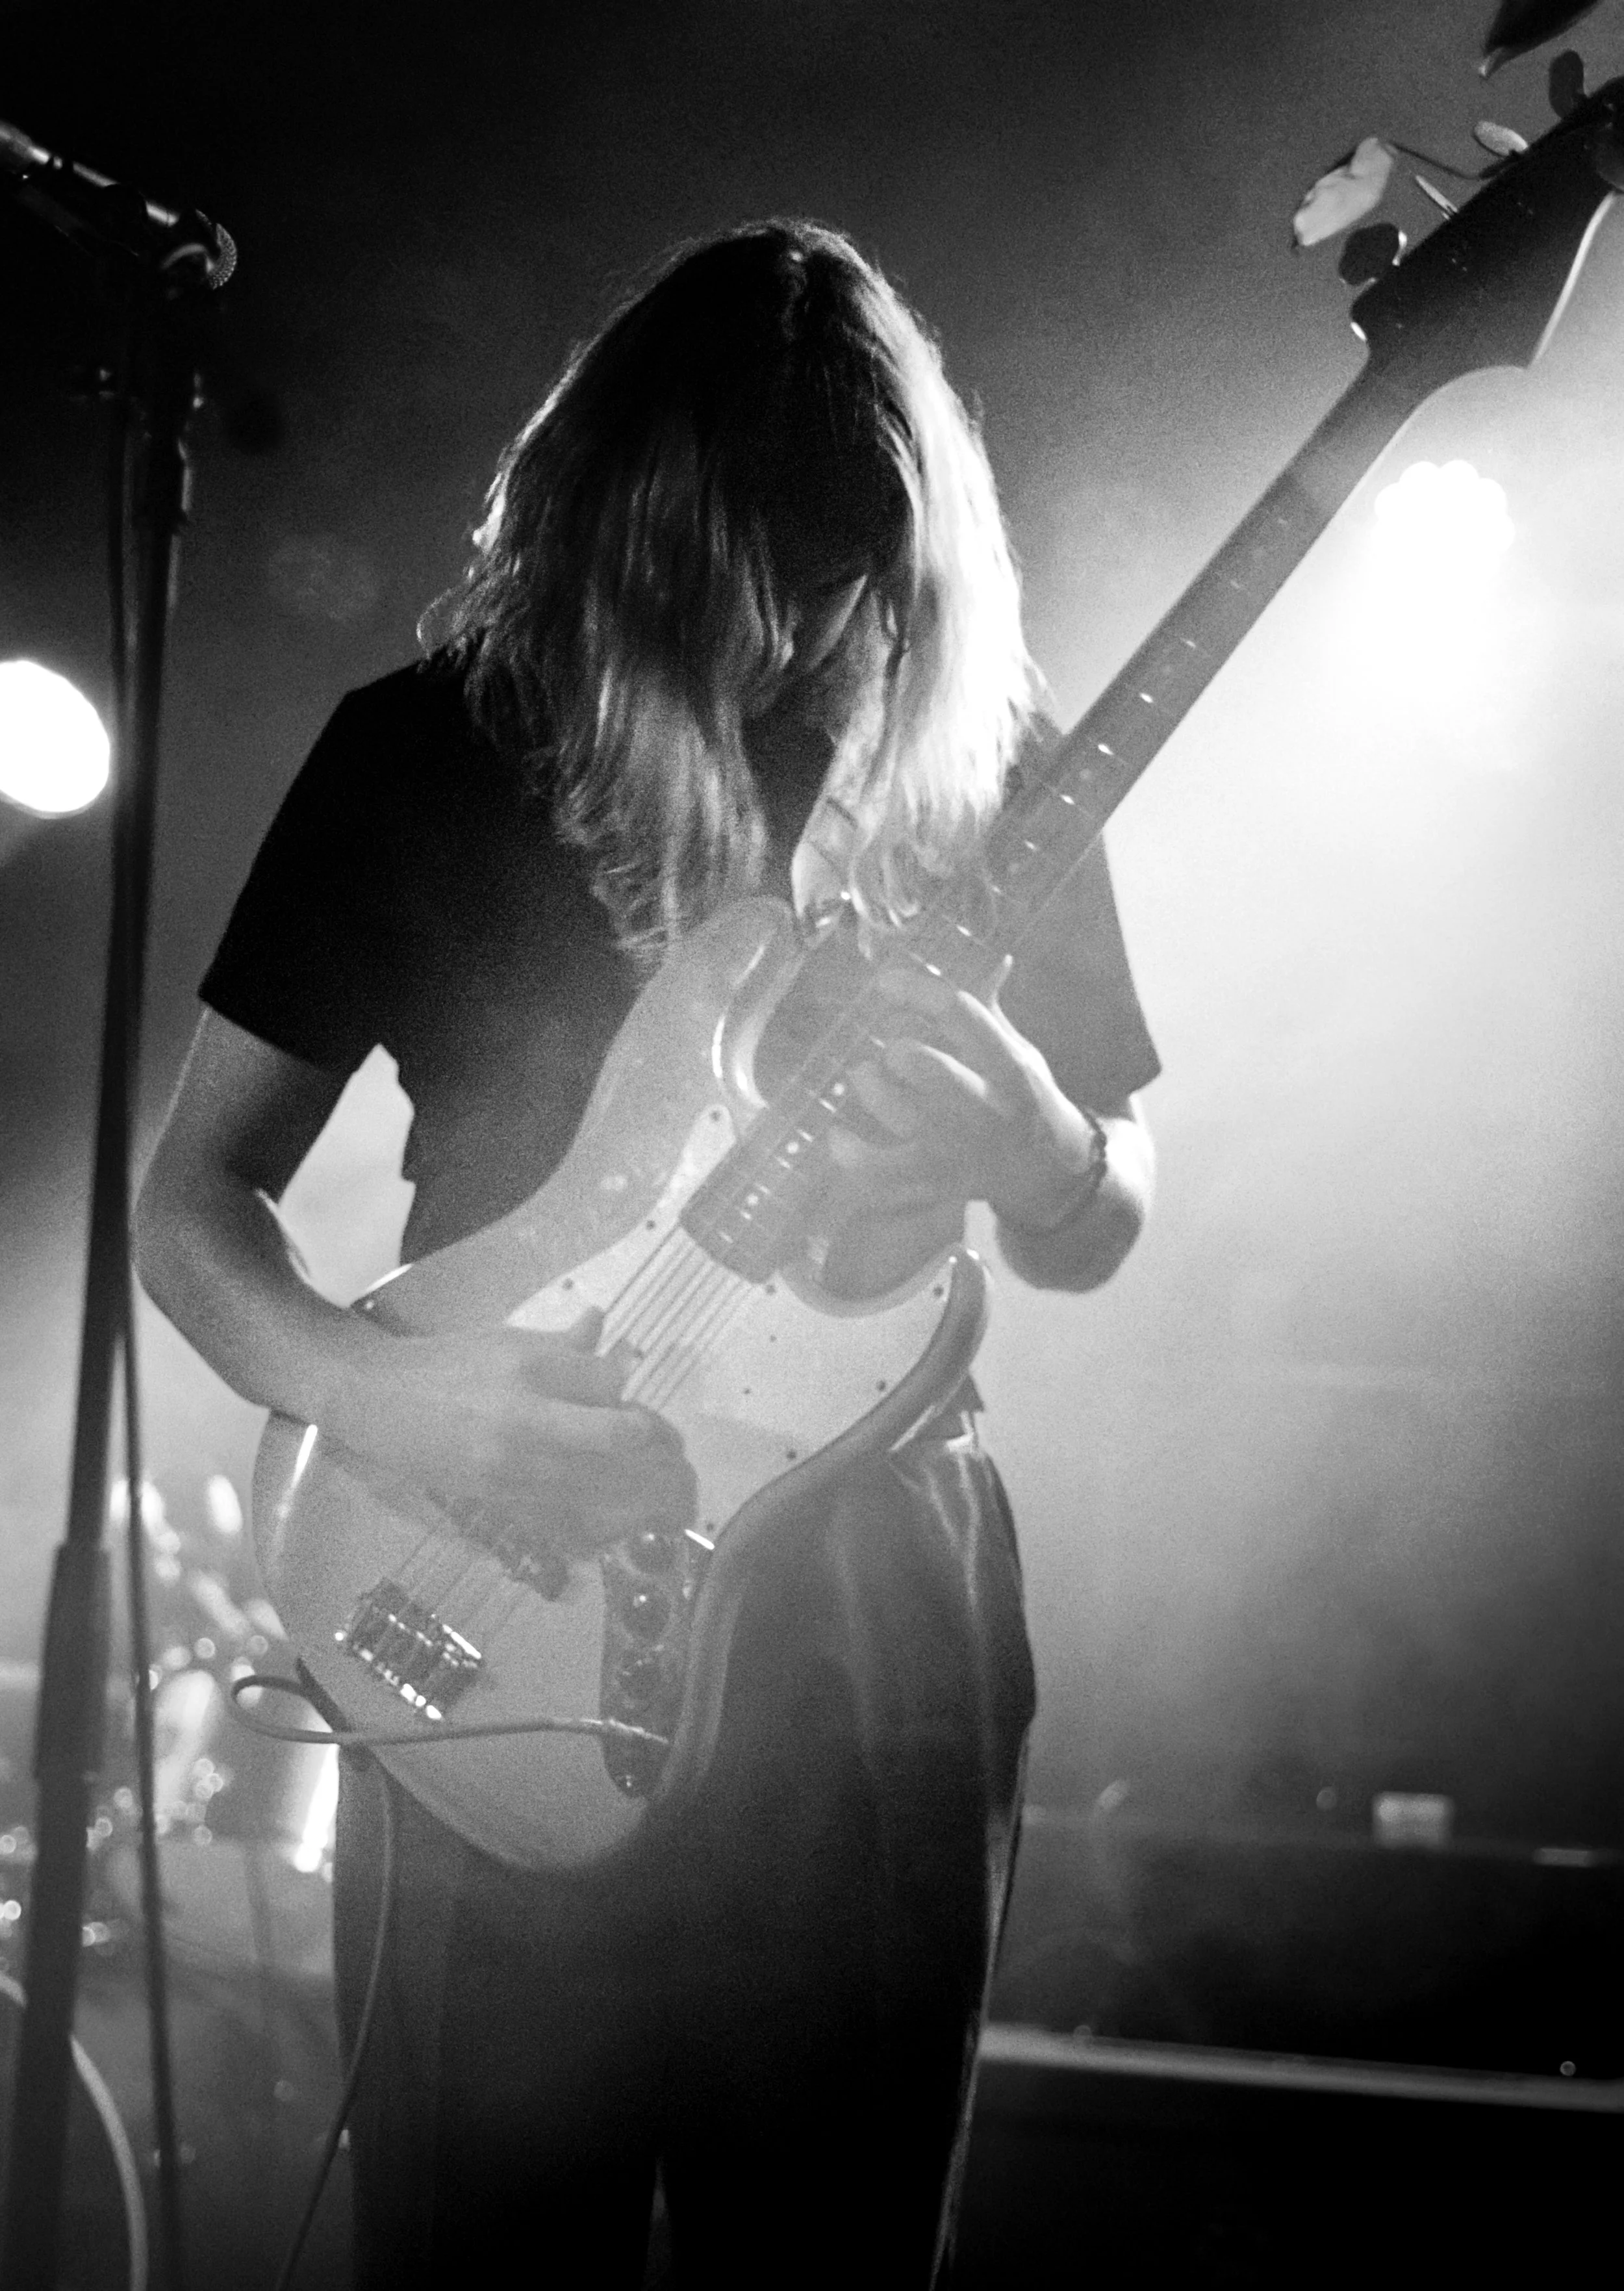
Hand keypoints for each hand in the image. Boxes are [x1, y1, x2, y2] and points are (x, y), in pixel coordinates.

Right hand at [335, 1309, 696, 1555]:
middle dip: (661, 1450)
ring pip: (600, 1487)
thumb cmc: (448, 1365)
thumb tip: (604, 1328)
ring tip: (672, 1498)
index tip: (644, 1413)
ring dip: (645, 1495)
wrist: (379, 1404)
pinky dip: (603, 1527)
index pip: (610, 1384)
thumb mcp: (505, 1339)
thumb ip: (563, 1343)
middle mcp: (524, 1419)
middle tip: (679, 1459)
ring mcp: (511, 1468)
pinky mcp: (499, 1502)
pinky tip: (625, 1526)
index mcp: (529, 1367)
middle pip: (618, 1438)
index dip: (636, 1401)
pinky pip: (567, 1522)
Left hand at [827, 957, 1102, 1235]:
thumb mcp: (1021, 1052)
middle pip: (932, 1070)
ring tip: (865, 1077)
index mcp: (1009, 1066)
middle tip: (891, 1051)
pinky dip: (852, 1155)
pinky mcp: (937, 1181)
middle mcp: (986, 1107)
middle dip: (900, 1052)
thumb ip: (992, 1013)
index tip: (885, 983)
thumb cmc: (1024, 1099)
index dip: (916, 991)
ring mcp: (960, 1148)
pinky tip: (838, 1136)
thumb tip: (996, 960)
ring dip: (872, 1089)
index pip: (961, 1014)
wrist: (1046, 1171)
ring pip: (903, 1116)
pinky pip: (884, 1173)